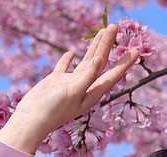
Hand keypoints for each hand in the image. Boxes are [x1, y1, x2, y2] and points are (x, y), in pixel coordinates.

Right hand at [0, 23, 138, 153]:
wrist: (31, 119)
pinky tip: (72, 52)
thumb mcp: (74, 92)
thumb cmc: (53, 110)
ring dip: (95, 46)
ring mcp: (70, 83)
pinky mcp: (56, 80)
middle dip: (109, 45)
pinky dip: (69, 58)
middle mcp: (84, 87)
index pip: (112, 75)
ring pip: (86, 60)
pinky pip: (64, 66)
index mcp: (92, 93)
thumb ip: (87, 75)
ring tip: (103, 31)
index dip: (124, 63)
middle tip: (116, 27)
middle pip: (100, 62)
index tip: (136, 51)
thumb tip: (101, 58)